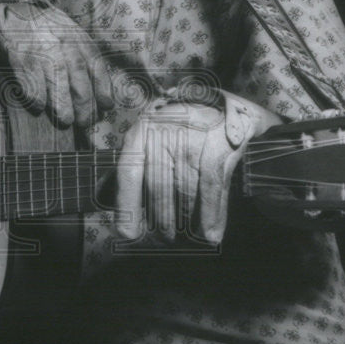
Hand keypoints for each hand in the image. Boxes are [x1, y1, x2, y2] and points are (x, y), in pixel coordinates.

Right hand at [0, 0, 113, 126]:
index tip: (106, 106)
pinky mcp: (19, 56)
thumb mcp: (65, 33)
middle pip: (78, 76)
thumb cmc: (39, 30)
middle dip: (85, 104)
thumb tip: (98, 91)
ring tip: (65, 120)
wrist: (2, 16)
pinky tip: (39, 107)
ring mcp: (39, 47)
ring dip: (63, 106)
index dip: (103, 88)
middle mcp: (60, 40)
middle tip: (85, 121)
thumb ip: (80, 54)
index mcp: (75, 34)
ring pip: (57, 82)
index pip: (96, 64)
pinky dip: (37, 99)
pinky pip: (32, 83)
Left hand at [115, 93, 280, 244]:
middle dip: (161, 221)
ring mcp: (193, 139)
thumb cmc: (178, 128)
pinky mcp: (219, 146)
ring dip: (185, 223)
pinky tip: (210, 234)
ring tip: (183, 240)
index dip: (128, 205)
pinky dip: (212, 215)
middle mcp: (164, 133)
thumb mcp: (151, 136)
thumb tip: (125, 211)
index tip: (128, 234)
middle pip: (158, 188)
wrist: (218, 103)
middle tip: (164, 239)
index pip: (129, 172)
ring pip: (186, 192)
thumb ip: (137, 167)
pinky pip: (212, 189)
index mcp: (142, 131)